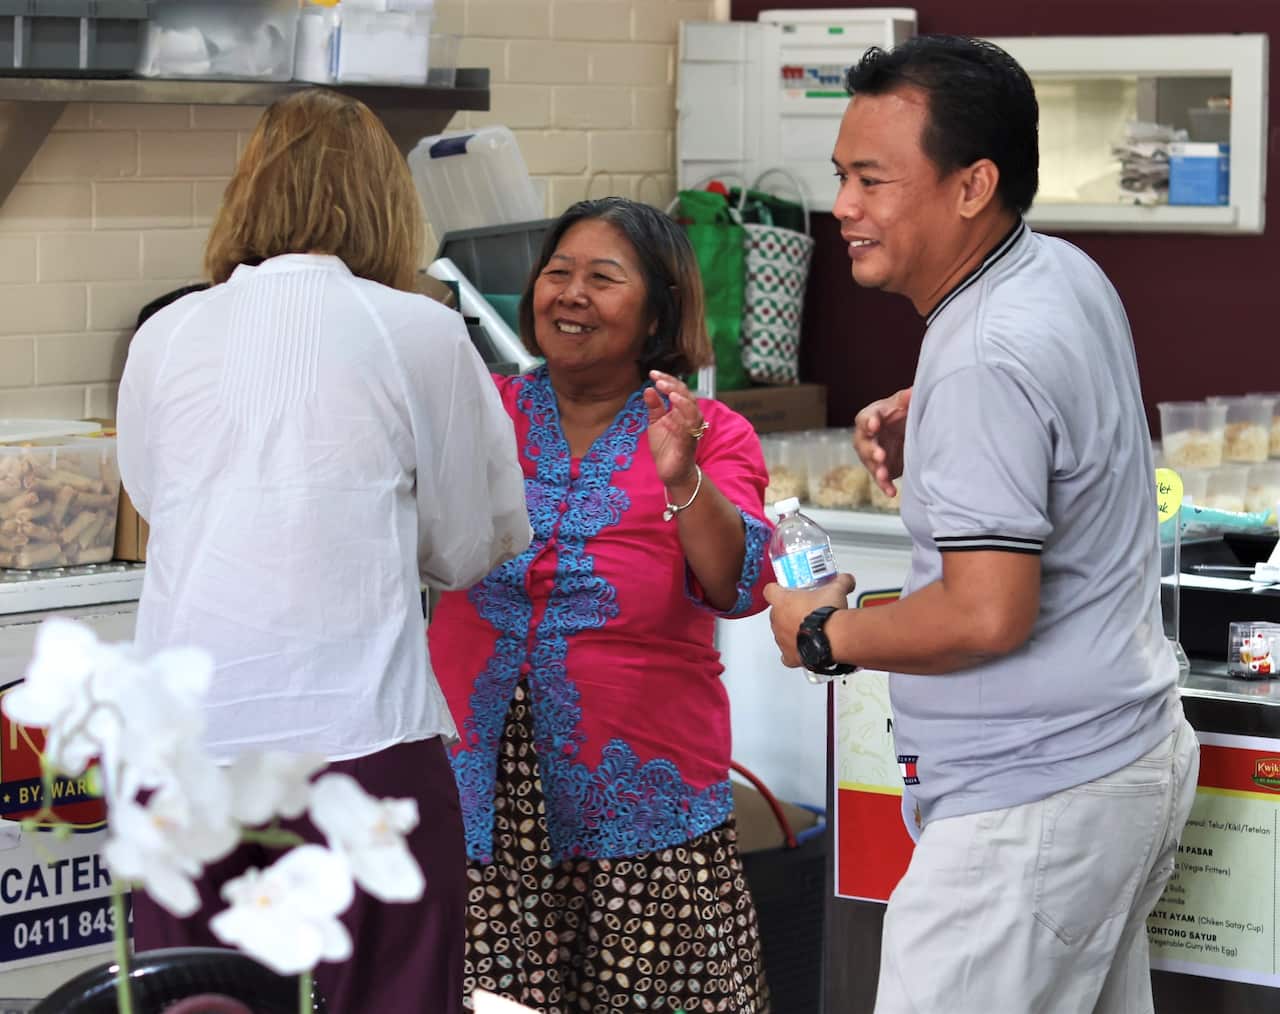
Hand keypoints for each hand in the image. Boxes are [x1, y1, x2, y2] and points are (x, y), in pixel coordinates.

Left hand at [644, 370, 704, 488]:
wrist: (671, 472)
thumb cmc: (666, 446)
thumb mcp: (656, 422)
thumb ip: (654, 406)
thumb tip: (648, 389)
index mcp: (682, 410)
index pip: (679, 389)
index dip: (667, 380)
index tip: (653, 373)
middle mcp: (690, 418)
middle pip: (687, 397)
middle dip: (674, 387)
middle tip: (659, 381)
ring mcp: (691, 431)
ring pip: (693, 413)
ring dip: (682, 403)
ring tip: (670, 394)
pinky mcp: (688, 446)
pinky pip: (686, 433)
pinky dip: (678, 425)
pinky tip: (668, 419)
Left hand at [764, 574, 855, 667]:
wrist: (834, 638)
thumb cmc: (827, 615)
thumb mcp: (836, 590)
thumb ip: (840, 582)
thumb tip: (846, 580)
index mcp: (782, 602)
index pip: (770, 591)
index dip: (777, 590)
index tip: (786, 590)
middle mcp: (777, 621)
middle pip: (777, 613)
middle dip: (789, 611)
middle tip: (805, 609)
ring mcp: (781, 639)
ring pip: (781, 633)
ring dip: (791, 631)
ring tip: (809, 628)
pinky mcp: (790, 656)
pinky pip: (787, 655)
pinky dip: (794, 653)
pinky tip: (804, 648)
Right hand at [854, 387, 911, 497]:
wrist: (904, 431)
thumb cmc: (898, 414)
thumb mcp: (902, 404)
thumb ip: (905, 398)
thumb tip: (914, 391)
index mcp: (871, 417)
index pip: (865, 418)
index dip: (869, 421)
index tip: (875, 425)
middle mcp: (866, 437)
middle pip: (864, 444)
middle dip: (871, 450)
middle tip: (879, 455)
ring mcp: (871, 454)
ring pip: (870, 463)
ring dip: (877, 470)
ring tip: (884, 475)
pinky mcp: (880, 469)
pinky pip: (880, 479)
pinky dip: (885, 486)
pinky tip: (891, 492)